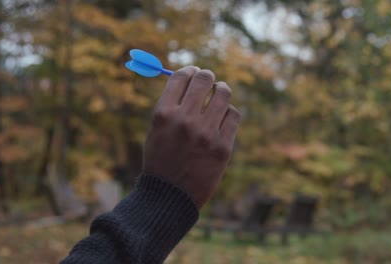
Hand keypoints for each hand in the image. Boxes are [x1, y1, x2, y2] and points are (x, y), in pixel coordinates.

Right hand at [142, 66, 240, 207]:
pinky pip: (234, 115)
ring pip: (223, 94)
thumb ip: (171, 106)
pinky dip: (229, 111)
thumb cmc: (161, 161)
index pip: (181, 76)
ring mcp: (205, 134)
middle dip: (207, 76)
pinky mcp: (223, 147)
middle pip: (204, 79)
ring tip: (219, 92)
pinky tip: (223, 115)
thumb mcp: (156, 131)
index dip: (189, 70)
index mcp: (163, 114)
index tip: (194, 72)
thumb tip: (190, 79)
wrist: (170, 197)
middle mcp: (184, 120)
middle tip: (208, 80)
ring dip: (221, 89)